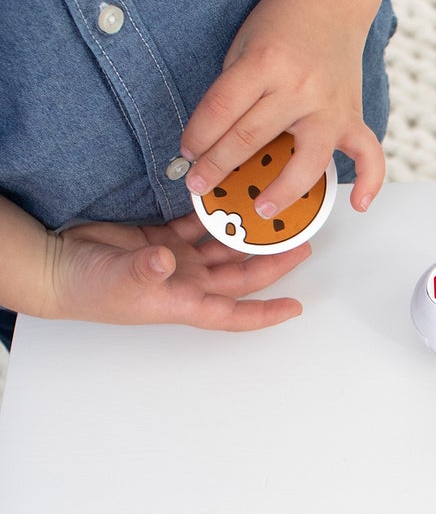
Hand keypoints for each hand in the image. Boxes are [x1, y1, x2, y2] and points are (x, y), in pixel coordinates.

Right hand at [38, 214, 305, 329]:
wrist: (57, 268)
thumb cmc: (87, 289)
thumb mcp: (119, 280)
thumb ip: (145, 269)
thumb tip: (165, 260)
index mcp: (184, 302)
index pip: (235, 314)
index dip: (266, 313)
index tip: (295, 308)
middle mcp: (187, 284)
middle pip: (240, 275)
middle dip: (271, 262)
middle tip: (301, 243)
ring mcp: (176, 261)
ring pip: (224, 248)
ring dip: (247, 235)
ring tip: (274, 217)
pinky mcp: (162, 239)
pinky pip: (196, 227)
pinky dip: (213, 215)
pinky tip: (232, 199)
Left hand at [178, 0, 384, 217]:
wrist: (328, 1)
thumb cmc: (280, 26)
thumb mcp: (243, 47)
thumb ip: (232, 92)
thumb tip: (210, 142)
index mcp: (264, 63)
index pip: (221, 109)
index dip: (197, 137)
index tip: (186, 155)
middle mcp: (299, 87)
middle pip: (252, 136)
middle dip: (218, 166)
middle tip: (200, 186)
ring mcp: (330, 105)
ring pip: (308, 159)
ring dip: (282, 190)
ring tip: (260, 208)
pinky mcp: (353, 116)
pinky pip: (369, 153)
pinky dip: (370, 181)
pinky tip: (359, 204)